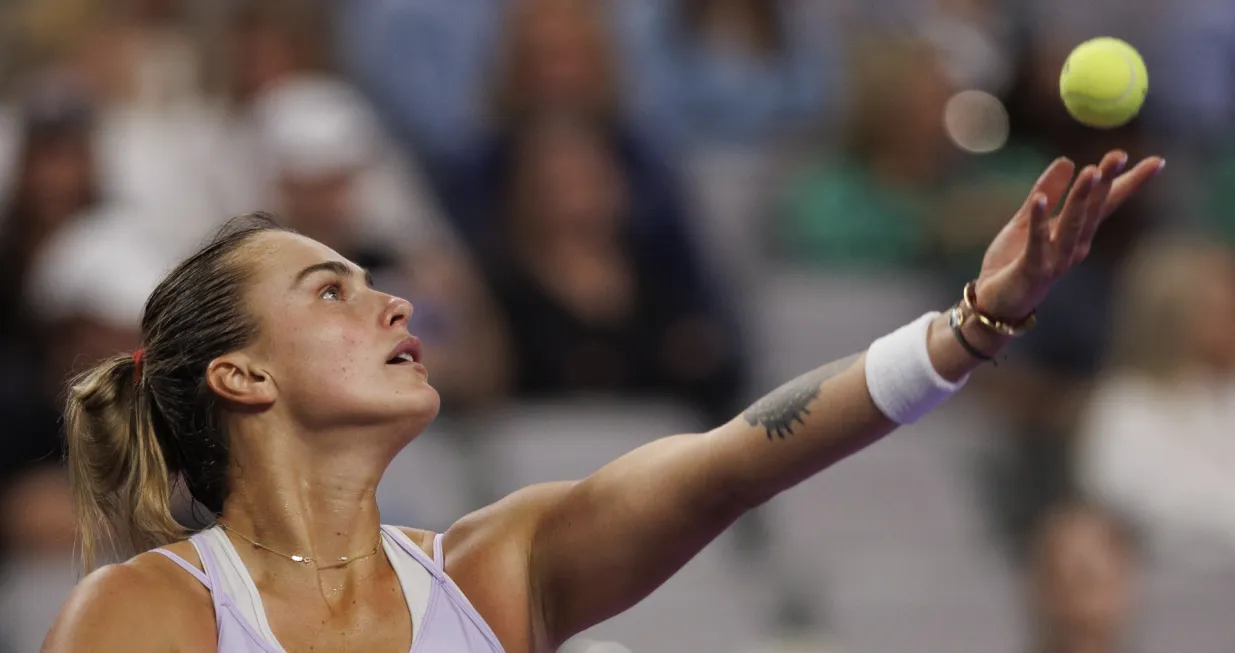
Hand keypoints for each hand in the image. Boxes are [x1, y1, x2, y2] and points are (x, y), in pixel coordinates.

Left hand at [973, 151, 1164, 320]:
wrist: (994, 304)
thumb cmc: (1012, 263)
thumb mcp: (1026, 221)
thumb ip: (1046, 193)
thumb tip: (1067, 160)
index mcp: (1075, 234)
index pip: (1106, 204)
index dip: (1127, 182)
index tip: (1155, 161)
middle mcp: (1073, 247)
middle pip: (1094, 211)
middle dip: (1107, 182)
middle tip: (1119, 155)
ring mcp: (1056, 260)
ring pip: (1073, 225)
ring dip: (1082, 198)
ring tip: (1090, 171)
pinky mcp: (1033, 270)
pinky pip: (1037, 243)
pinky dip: (1038, 221)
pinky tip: (1039, 200)